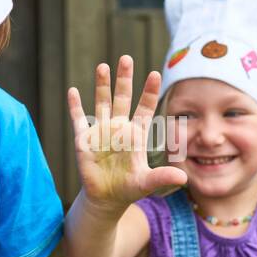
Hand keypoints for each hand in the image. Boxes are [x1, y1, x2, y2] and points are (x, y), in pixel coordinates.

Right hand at [67, 55, 187, 210]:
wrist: (106, 198)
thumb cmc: (128, 188)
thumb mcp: (146, 183)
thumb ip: (162, 177)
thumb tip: (183, 179)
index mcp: (136, 134)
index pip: (145, 108)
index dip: (149, 92)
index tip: (155, 74)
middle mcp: (119, 128)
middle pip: (122, 98)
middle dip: (124, 79)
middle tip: (126, 58)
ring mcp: (101, 131)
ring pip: (102, 103)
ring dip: (101, 85)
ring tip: (103, 66)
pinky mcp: (83, 140)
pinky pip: (78, 119)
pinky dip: (75, 106)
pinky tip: (72, 91)